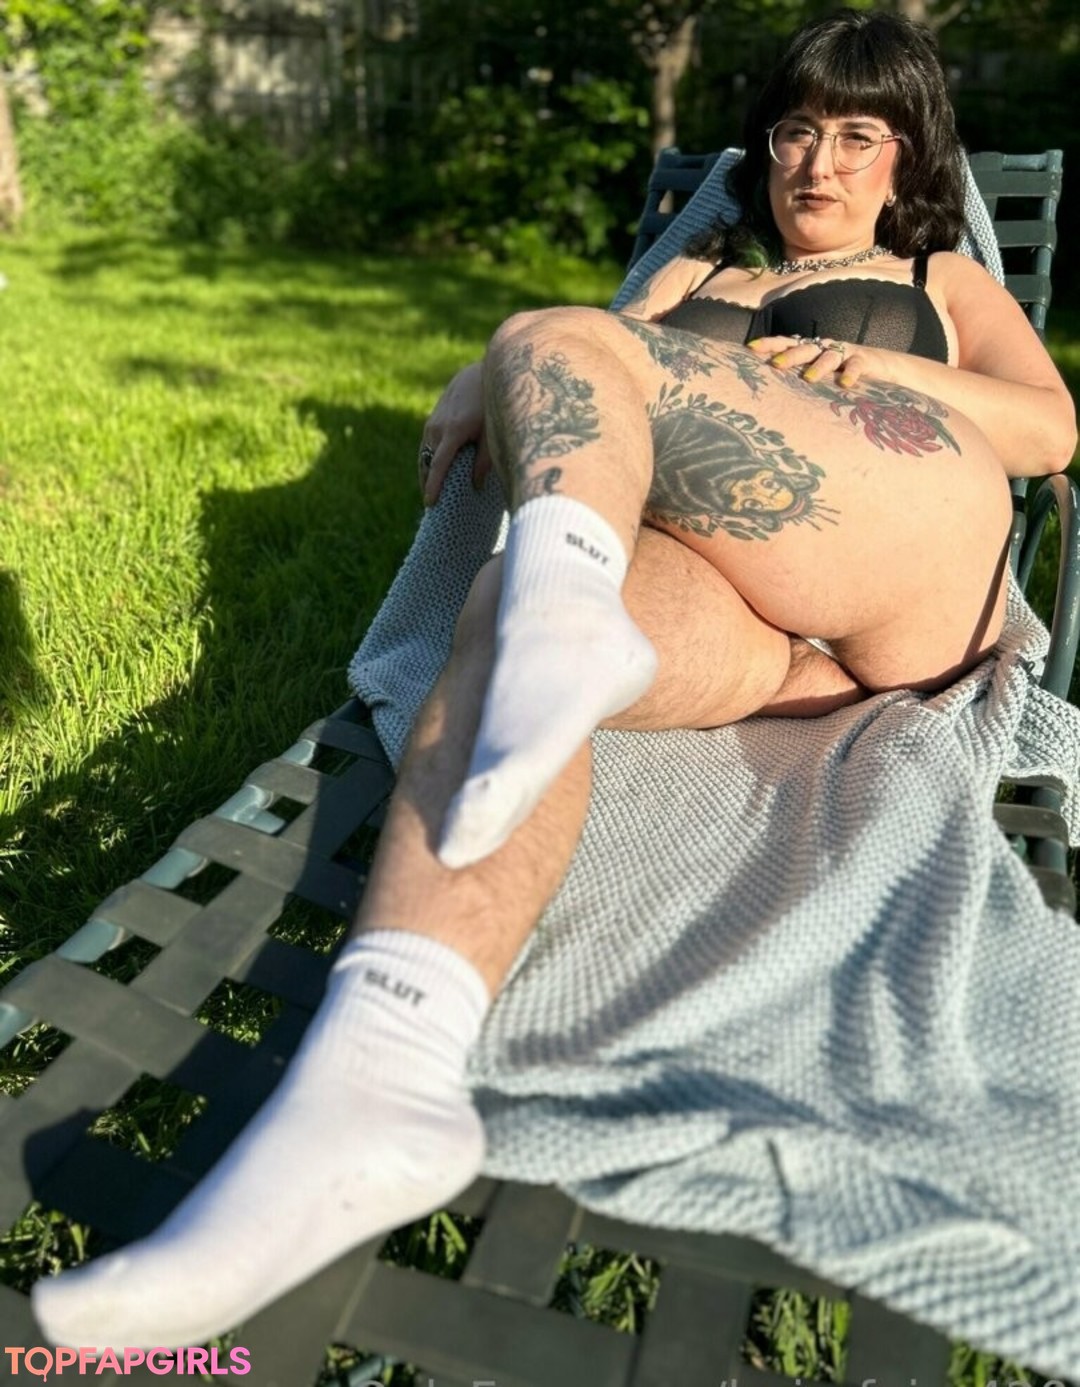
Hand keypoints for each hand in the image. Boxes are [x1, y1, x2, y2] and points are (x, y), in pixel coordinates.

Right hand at [418, 360, 491, 505]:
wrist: (480, 372)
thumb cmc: (491, 403)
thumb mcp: (492, 432)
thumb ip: (484, 460)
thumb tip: (475, 486)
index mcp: (453, 431)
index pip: (439, 465)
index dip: (434, 486)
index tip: (430, 503)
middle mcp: (438, 426)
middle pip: (427, 462)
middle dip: (427, 483)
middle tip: (432, 504)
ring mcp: (433, 421)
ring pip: (424, 453)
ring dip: (426, 471)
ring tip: (431, 489)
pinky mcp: (434, 417)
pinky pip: (427, 443)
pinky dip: (428, 458)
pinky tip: (435, 468)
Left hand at [748, 335, 895, 389]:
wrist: (885, 367)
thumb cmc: (843, 375)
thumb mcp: (820, 377)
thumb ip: (799, 382)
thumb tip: (769, 397)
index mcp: (810, 352)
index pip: (786, 344)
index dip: (770, 344)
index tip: (750, 348)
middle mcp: (824, 349)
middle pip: (804, 348)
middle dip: (789, 355)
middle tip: (775, 364)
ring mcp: (844, 353)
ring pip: (828, 357)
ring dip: (818, 366)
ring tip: (808, 378)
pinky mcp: (864, 360)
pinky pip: (855, 366)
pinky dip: (850, 374)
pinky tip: (844, 384)